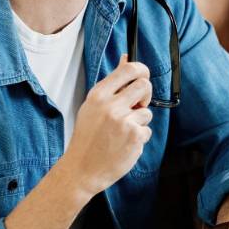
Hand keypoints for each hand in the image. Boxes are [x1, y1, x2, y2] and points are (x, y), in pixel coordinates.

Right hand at [59, 56, 152, 197]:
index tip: (142, 76)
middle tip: (138, 105)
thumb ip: (112, 84)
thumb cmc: (87, 138)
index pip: (129, 70)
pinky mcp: (135, 136)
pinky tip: (123, 144)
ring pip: (147, 112)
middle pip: (144, 85)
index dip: (141, 70)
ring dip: (139, 122)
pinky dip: (138, 138)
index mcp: (99, 95)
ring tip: (121, 133)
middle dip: (145, 94)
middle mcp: (111, 105)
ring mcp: (124, 121)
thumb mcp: (93, 107)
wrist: (82, 169)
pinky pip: (146, 130)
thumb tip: (126, 58)